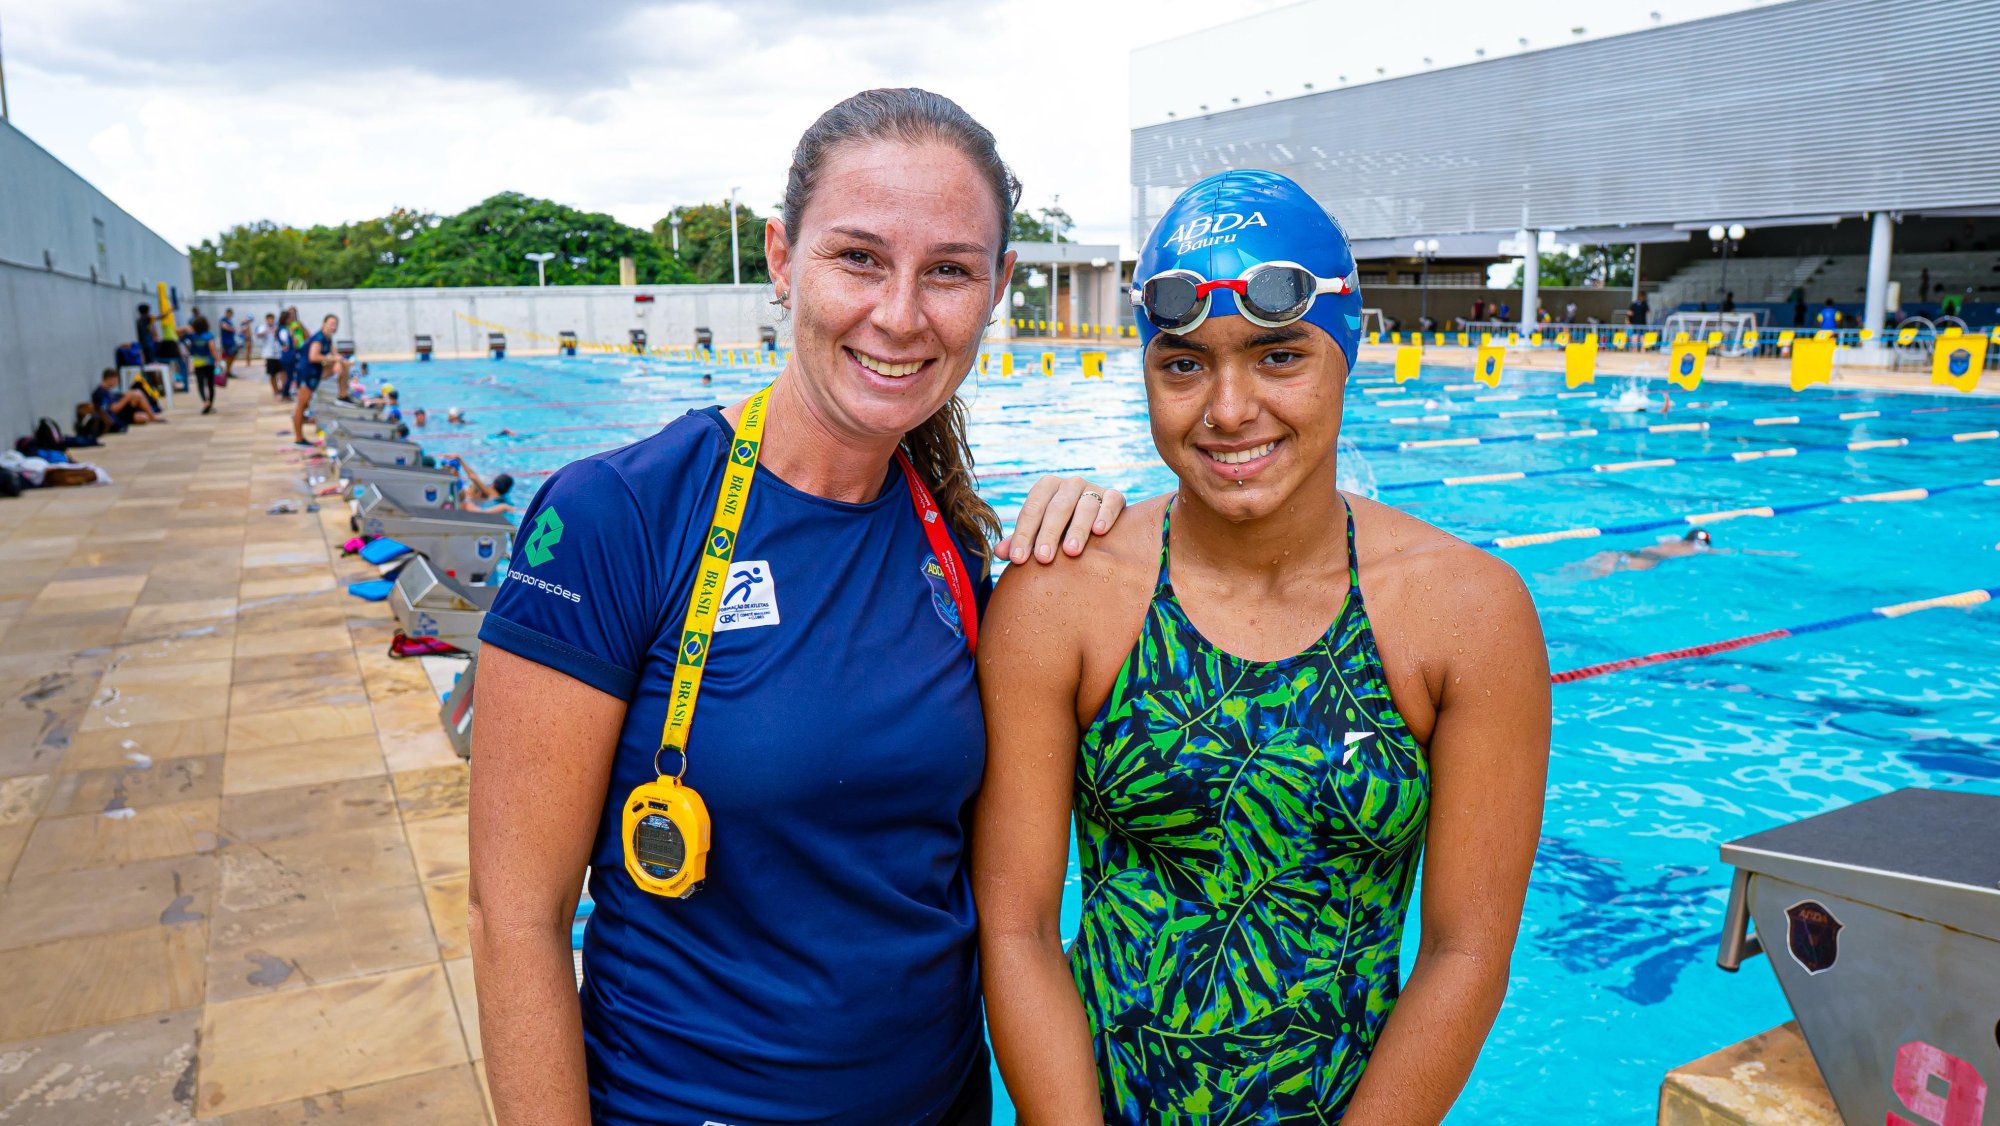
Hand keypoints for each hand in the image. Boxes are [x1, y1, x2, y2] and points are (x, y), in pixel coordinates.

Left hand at [996, 476, 1125, 564]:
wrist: (1094, 519)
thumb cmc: (1058, 529)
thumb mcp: (1038, 532)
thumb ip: (1019, 541)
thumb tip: (999, 553)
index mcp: (1046, 487)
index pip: (1031, 510)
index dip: (1023, 534)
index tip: (1018, 559)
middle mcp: (1069, 484)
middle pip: (1057, 508)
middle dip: (1049, 534)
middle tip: (1043, 559)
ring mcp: (1093, 488)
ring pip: (1085, 505)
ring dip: (1077, 528)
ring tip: (1071, 551)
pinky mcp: (1114, 496)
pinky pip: (1112, 501)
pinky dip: (1106, 514)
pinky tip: (1100, 531)